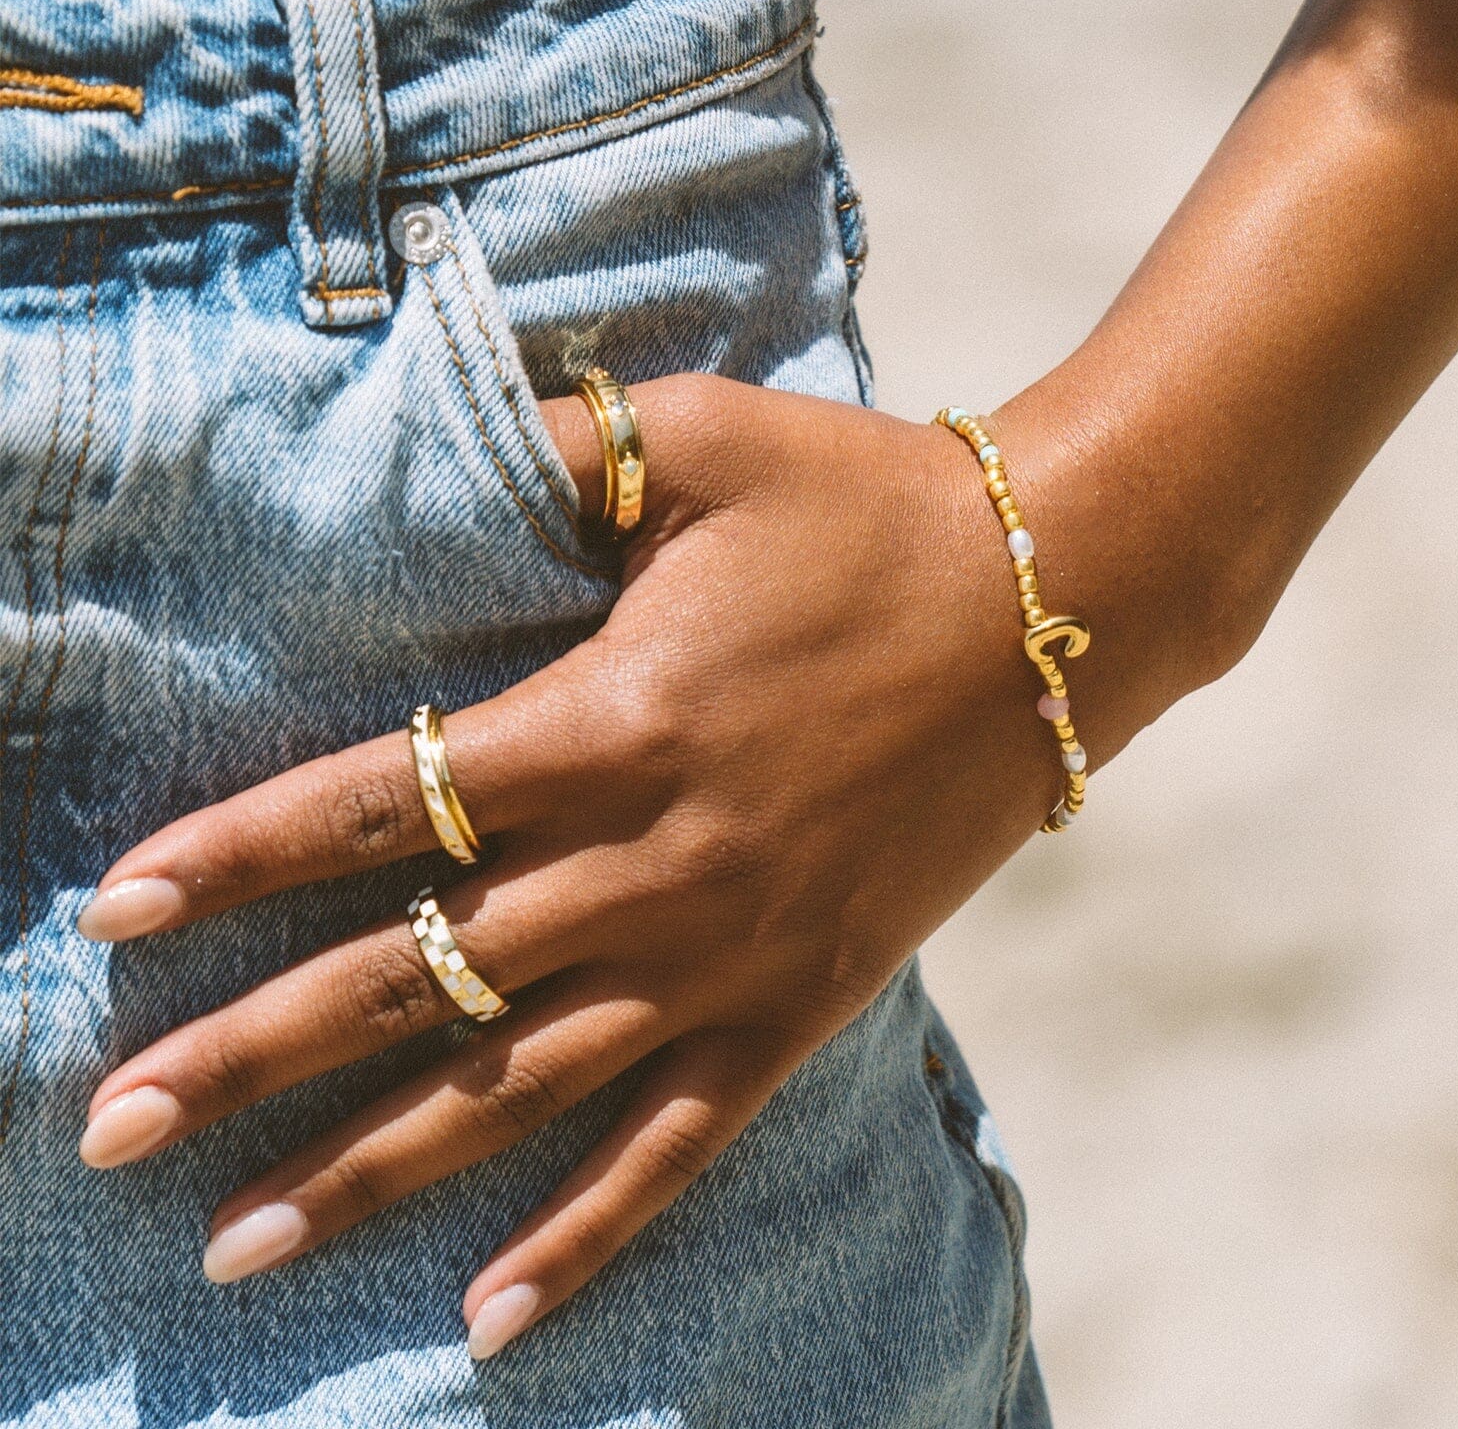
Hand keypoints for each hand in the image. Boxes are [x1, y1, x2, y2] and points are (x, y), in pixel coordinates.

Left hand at [74, 373, 1122, 1358]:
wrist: (1056, 603)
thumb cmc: (870, 502)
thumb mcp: (701, 436)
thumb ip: (551, 448)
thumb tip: (424, 444)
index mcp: (614, 716)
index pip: (380, 804)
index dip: (236, 855)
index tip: (116, 914)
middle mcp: (655, 860)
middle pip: (413, 973)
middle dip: (246, 1053)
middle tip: (106, 1126)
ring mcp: (730, 950)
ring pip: (515, 1087)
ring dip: (367, 1167)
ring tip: (233, 1245)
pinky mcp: (802, 1002)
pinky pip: (674, 1144)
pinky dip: (584, 1236)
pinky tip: (492, 1316)